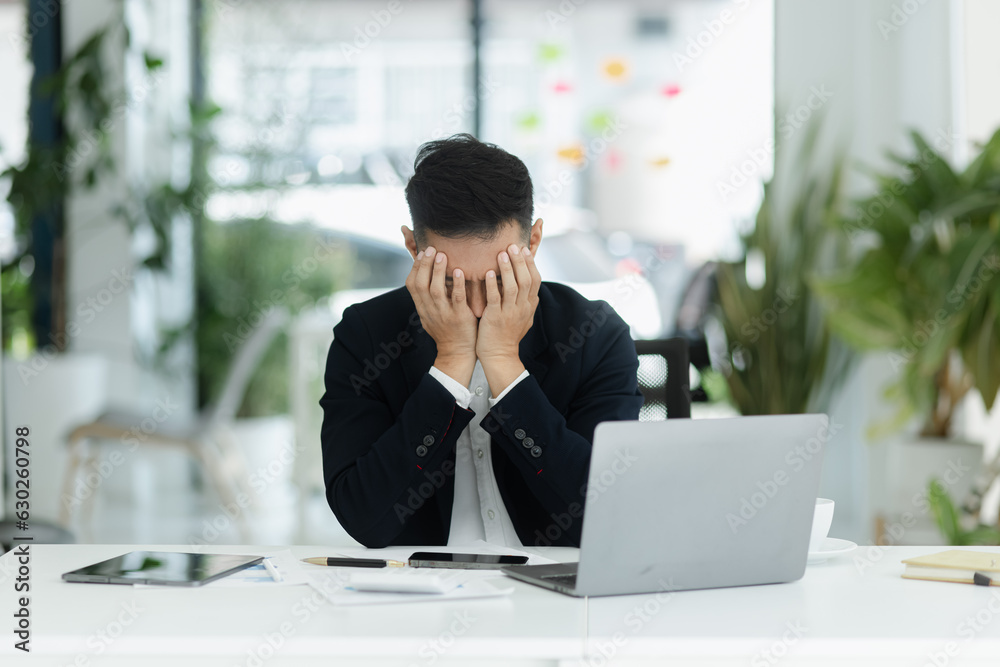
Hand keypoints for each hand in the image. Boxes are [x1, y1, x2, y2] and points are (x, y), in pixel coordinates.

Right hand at [405, 246, 477, 385]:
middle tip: (431, 248)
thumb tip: (423, 278)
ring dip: (438, 271)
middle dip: (424, 265)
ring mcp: (444, 314)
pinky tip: (460, 271)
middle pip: (421, 284)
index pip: (411, 285)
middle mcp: (430, 310)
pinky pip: (457, 299)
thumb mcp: (431, 315)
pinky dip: (458, 284)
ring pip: (436, 290)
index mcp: (422, 309)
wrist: (457, 353)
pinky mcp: (460, 318)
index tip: (421, 254)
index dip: (415, 268)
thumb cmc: (446, 330)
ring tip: (442, 255)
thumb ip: (427, 298)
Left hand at [477, 243, 540, 395]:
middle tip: (513, 245)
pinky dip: (493, 285)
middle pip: (526, 280)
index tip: (524, 249)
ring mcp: (510, 313)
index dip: (530, 263)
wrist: (499, 356)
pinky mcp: (495, 318)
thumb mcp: (522, 317)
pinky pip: (495, 298)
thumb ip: (525, 301)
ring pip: (513, 287)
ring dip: (508, 269)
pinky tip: (488, 273)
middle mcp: (523, 308)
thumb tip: (529, 288)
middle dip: (520, 261)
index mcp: (529, 306)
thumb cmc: (507, 335)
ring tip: (502, 253)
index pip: (535, 280)